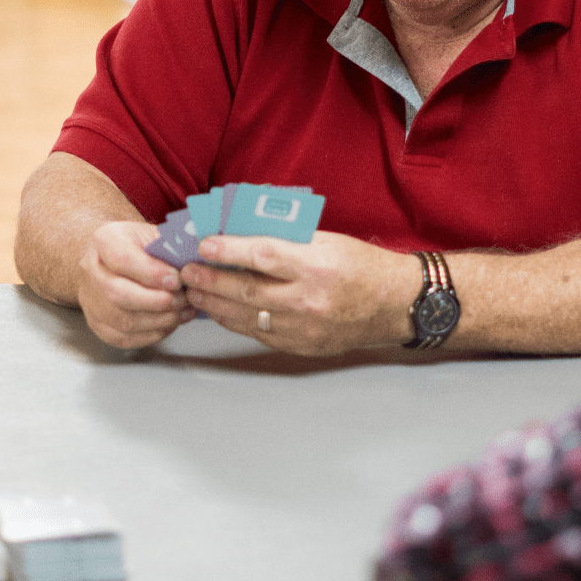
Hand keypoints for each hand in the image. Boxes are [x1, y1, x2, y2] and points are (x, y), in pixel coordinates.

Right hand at [77, 221, 195, 348]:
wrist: (116, 258)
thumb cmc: (141, 245)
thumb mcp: (156, 234)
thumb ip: (173, 247)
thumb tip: (195, 264)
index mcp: (104, 240)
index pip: (123, 260)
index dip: (152, 273)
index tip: (177, 280)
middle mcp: (90, 270)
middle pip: (119, 294)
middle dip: (158, 301)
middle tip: (183, 299)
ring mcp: (90, 300)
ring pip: (122, 320)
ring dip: (159, 320)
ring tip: (182, 312)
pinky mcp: (96, 323)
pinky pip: (123, 337)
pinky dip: (151, 335)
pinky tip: (170, 324)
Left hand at [178, 231, 415, 355]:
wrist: (394, 304)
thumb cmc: (362, 265)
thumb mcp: (328, 241)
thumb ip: (287, 240)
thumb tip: (243, 234)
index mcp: (316, 266)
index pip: (261, 257)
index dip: (228, 251)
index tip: (204, 245)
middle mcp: (308, 300)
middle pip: (246, 291)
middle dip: (210, 280)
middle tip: (186, 271)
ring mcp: (304, 328)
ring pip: (247, 317)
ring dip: (215, 304)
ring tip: (195, 291)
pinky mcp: (302, 346)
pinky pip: (259, 334)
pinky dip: (236, 321)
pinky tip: (221, 310)